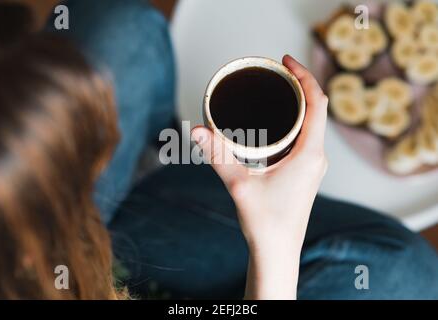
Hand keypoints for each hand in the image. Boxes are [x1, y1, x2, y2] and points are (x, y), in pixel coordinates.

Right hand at [191, 55, 328, 298]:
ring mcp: (312, 166)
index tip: (286, 61)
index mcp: (309, 154)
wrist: (277, 252)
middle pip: (316, 109)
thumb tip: (198, 130)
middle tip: (276, 71)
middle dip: (299, 85)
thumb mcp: (239, 185)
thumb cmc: (265, 223)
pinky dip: (293, 123)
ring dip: (297, 104)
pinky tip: (275, 122)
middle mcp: (316, 157)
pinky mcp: (304, 173)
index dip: (305, 76)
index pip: (317, 103)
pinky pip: (304, 138)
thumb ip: (218, 155)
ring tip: (275, 90)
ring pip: (311, 124)